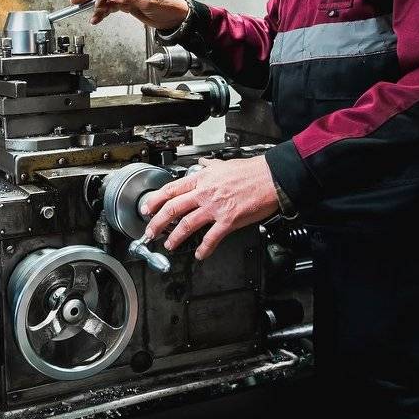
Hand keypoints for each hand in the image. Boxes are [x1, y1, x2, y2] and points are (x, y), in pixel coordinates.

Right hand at [69, 0, 188, 29]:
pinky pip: (112, 6)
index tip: (98, 3)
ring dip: (98, 7)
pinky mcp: (127, 3)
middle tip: (76, 1)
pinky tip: (97, 18)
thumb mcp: (148, 1)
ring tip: (91, 17)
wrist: (175, 19)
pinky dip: (104, 12)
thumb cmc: (168, 6)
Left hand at [138, 157, 279, 260]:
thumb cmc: (251, 171)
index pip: (171, 190)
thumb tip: (202, 165)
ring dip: (175, 237)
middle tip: (150, 232)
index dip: (155, 200)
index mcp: (202, 179)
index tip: (147, 208)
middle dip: (157, 222)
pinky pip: (211, 237)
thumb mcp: (224, 164)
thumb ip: (209, 167)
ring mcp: (215, 207)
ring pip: (187, 224)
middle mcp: (204, 193)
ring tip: (169, 245)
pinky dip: (204, 248)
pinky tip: (200, 254)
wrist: (271, 177)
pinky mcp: (228, 220)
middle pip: (172, 209)